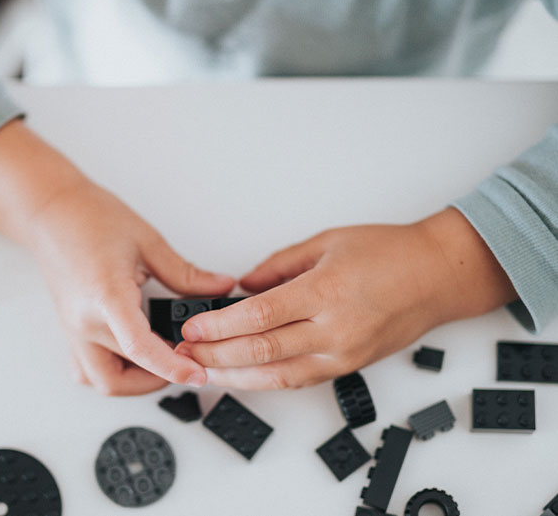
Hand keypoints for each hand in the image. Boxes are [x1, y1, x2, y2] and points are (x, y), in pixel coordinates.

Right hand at [0, 120, 234, 396]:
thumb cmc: (91, 218)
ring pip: (103, 382)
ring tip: (164, 360)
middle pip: (125, 374)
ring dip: (135, 382)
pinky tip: (135, 356)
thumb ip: (186, 273)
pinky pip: (87, 370)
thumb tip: (220, 287)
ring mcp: (74, 330)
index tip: (198, 374)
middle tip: (190, 360)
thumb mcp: (148, 242)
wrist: (51, 210)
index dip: (173, 367)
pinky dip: (113, 373)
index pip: (140, 348)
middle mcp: (85, 321)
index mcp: (106, 296)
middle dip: (162, 376)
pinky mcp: (70, 330)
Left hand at [176, 207, 515, 389]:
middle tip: (187, 351)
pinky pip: (300, 379)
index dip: (220, 325)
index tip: (193, 326)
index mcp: (326, 291)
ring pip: (278, 375)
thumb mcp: (327, 242)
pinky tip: (244, 376)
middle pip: (262, 351)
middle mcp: (334, 330)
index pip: (259, 316)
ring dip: (236, 376)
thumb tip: (244, 285)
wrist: (436, 277)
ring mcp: (344, 354)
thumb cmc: (388, 252)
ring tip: (204, 369)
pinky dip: (267, 380)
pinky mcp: (350, 367)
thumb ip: (279, 266)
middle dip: (217, 354)